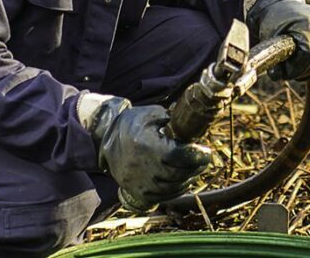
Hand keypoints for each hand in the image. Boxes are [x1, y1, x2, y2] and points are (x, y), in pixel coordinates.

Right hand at [77, 95, 210, 205]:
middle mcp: (143, 167)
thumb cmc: (128, 125)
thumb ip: (168, 117)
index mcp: (147, 146)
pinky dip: (176, 190)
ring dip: (188, 178)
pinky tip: (181, 180)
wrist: (104, 140)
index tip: (206, 152)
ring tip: (194, 169)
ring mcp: (140, 182)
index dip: (196, 155)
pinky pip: (163, 196)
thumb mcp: (147, 114)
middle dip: (195, 167)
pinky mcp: (137, 192)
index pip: (179, 156)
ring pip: (172, 187)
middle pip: (179, 173)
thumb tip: (186, 124)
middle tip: (203, 160)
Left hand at [249, 0, 309, 80]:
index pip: (309, 55)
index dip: (299, 68)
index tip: (288, 74)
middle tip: (292, 75)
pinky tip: (306, 63)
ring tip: (298, 71)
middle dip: (304, 70)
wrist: (278, 3)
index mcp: (305, 26)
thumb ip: (274, 58)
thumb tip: (276, 77)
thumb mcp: (269, 39)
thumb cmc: (271, 21)